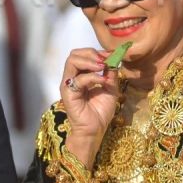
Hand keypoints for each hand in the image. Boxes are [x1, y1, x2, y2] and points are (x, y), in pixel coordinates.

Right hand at [60, 48, 120, 167]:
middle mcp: (72, 77)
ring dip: (89, 61)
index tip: (111, 55)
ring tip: (102, 66)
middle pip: (74, 54)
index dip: (97, 52)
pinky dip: (92, 77)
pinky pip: (79, 79)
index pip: (83, 55)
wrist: (95, 130)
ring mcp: (68, 84)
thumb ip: (110, 75)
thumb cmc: (100, 112)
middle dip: (91, 53)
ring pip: (72, 61)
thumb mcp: (110, 89)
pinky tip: (103, 81)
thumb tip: (114, 60)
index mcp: (80, 75)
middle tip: (104, 60)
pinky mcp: (68, 93)